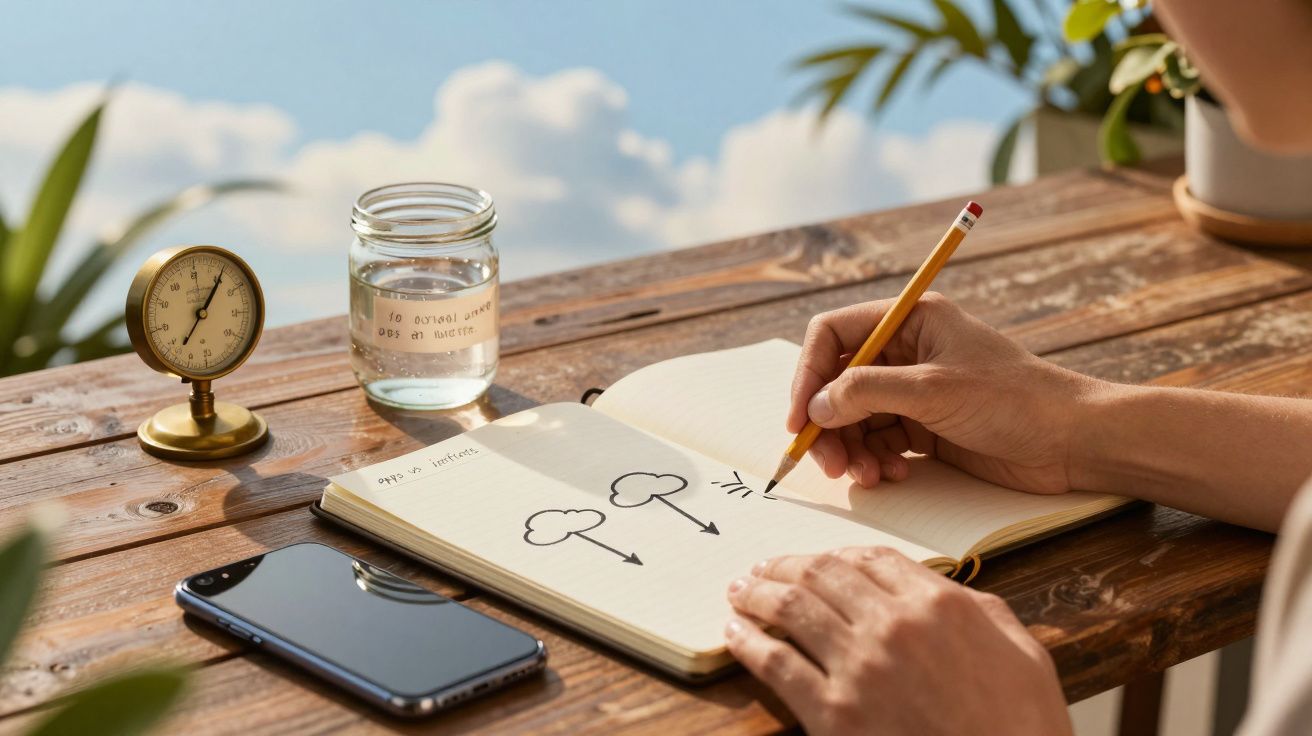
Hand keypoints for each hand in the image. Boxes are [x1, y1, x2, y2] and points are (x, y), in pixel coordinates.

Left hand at [724, 548, 1070, 735]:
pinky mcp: (833, 714)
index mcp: (939, 605)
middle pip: (822, 574)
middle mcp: (894, 626)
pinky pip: (778, 666)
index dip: (836, 555)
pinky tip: (735, 633)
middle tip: (762, 569)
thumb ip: (981, 613)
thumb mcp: (1023, 655)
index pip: (871, 559)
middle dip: (785, 566)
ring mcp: (860, 668)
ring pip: (792, 610)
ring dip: (758, 595)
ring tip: (740, 592)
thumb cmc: (1022, 729)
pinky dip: (749, 643)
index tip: (817, 560)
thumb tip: (949, 594)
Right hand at [789, 292, 1102, 493]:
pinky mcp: (926, 427)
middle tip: (830, 464)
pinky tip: (892, 475)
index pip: (833, 335)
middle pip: (838, 382)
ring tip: (867, 476)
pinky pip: (879, 441)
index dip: (808, 375)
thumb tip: (816, 407)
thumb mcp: (935, 390)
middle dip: (828, 424)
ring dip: (851, 449)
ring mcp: (915, 391)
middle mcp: (907, 352)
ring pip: (855, 417)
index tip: (800, 418)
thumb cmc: (1015, 400)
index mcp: (909, 321)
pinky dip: (876, 460)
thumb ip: (868, 392)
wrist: (1074, 441)